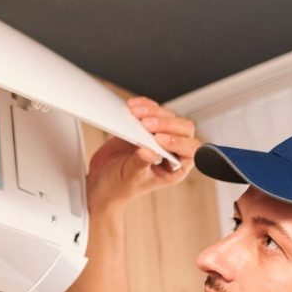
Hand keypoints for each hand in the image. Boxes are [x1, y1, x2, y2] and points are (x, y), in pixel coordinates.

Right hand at [86, 97, 199, 212]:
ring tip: (136, 112)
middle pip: (182, 129)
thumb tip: (149, 151)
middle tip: (146, 123)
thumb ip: (140, 163)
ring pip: (167, 117)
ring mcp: (158, 137)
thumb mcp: (131, 177)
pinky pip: (151, 112)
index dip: (178, 142)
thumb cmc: (120, 186)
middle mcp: (171, 151)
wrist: (101, 181)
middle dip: (166, 123)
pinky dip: (144, 106)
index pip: (190, 151)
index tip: (158, 139)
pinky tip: (134, 105)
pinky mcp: (145, 128)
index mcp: (175, 168)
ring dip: (153, 112)